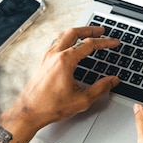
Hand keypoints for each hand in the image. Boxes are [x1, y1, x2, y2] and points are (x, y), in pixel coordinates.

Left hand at [4, 26, 119, 131]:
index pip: (89, 44)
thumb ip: (101, 88)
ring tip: (87, 34)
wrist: (29, 112)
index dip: (105, 42)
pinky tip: (70, 46)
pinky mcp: (43, 62)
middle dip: (89, 29)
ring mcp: (47, 57)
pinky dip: (67, 40)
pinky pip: (56, 43)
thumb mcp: (82, 99)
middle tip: (101, 30)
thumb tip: (113, 80)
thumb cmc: (50, 106)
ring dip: (77, 32)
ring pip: (63, 36)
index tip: (114, 42)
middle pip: (74, 33)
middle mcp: (54, 55)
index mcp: (65, 61)